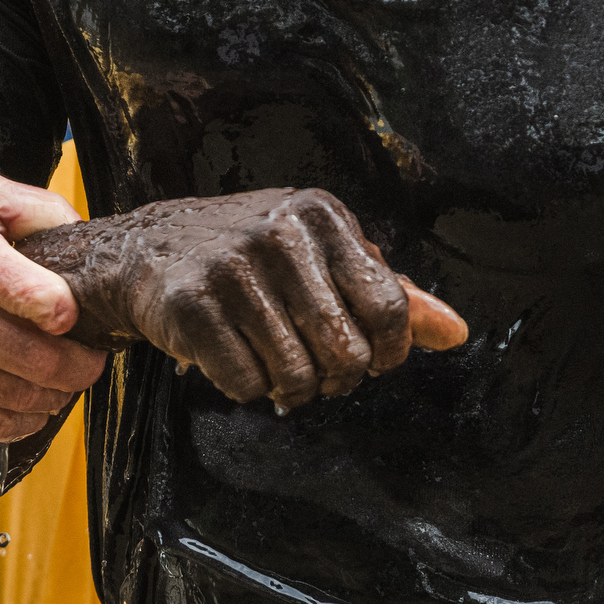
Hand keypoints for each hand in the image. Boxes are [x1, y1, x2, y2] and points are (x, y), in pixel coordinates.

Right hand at [0, 171, 106, 441]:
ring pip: (19, 398)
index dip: (74, 315)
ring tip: (66, 379)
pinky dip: (23, 421)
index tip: (78, 316)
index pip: (42, 301)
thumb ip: (42, 209)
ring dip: (57, 396)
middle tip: (91, 358)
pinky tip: (32, 402)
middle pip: (40, 360)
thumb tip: (87, 238)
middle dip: (81, 366)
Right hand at [42, 187, 468, 409]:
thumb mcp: (323, 257)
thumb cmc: (250, 257)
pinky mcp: (192, 305)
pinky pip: (247, 384)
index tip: (373, 360)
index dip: (389, 353)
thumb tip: (456, 332)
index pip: (390, 307)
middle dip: (337, 377)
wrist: (147, 249)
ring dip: (289, 387)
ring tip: (274, 364)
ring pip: (296, 375)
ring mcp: (234, 267)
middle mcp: (281, 233)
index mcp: (322, 215)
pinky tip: (235, 359)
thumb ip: (389, 293)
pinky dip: (247, 388)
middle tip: (317, 369)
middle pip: (346, 351)